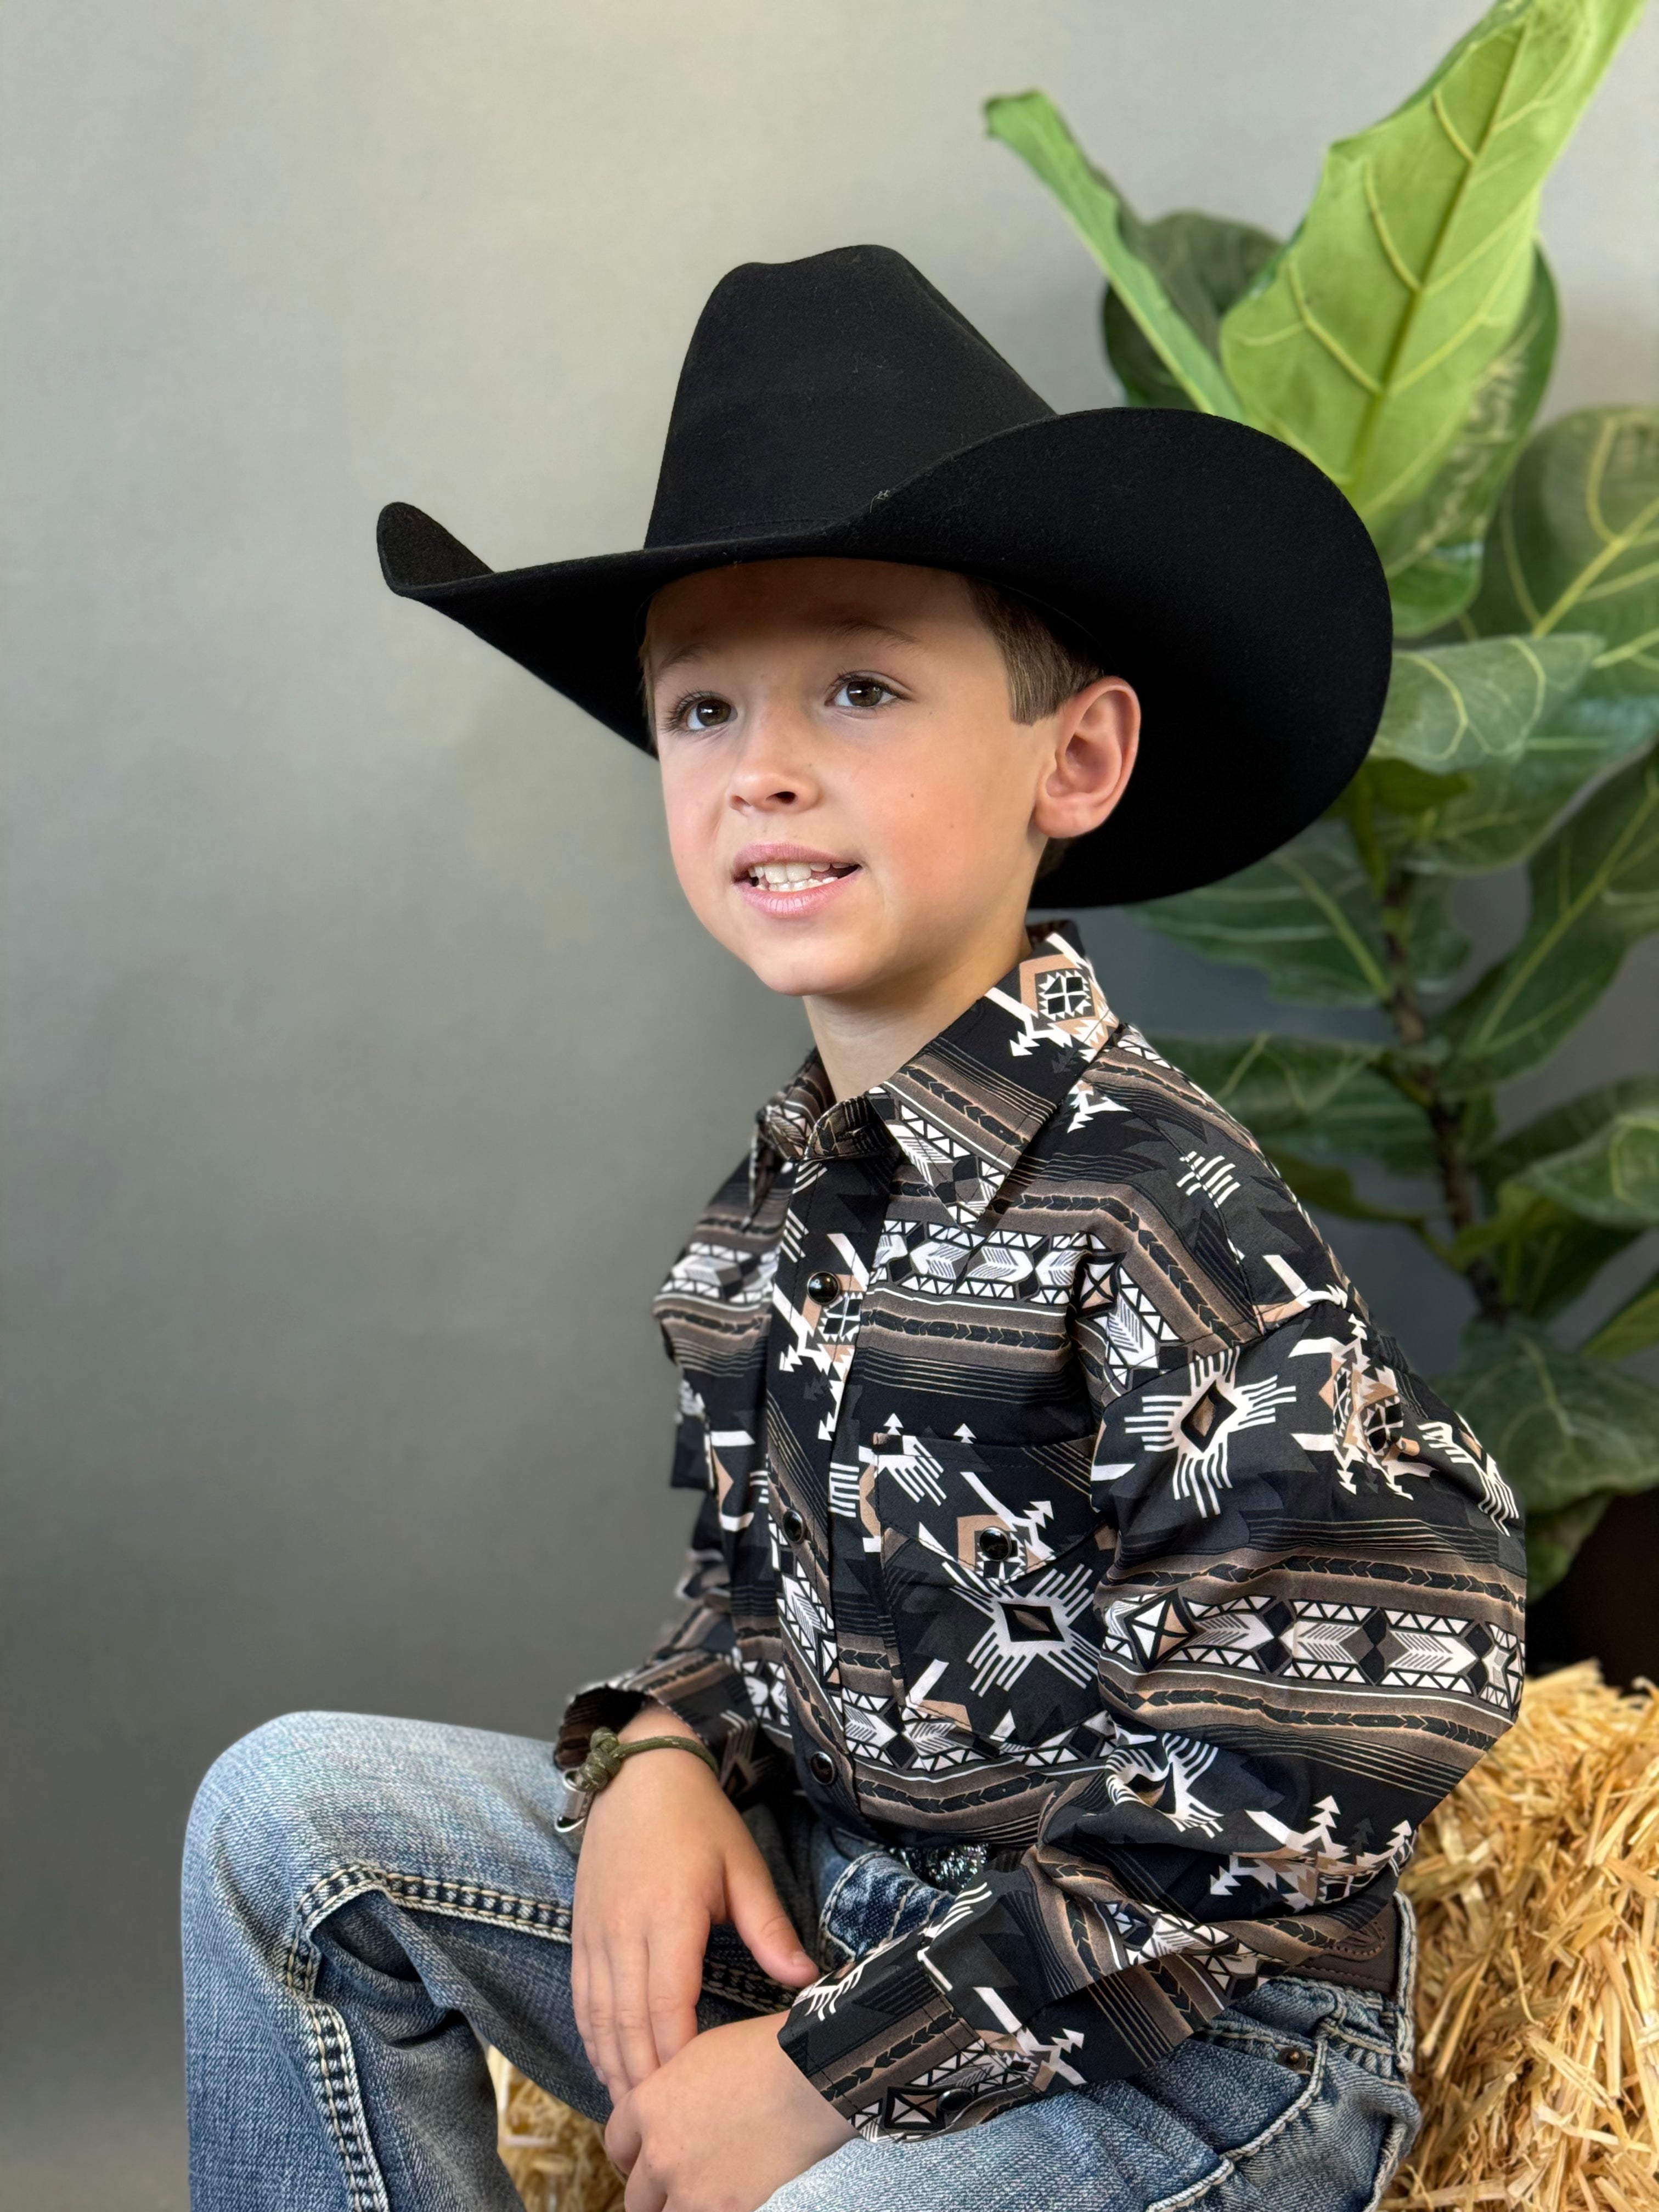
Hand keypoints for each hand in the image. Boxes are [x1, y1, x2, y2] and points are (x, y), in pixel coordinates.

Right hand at [571, 1703, 817, 2099]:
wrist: (641, 1771)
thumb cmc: (699, 1818)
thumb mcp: (743, 1866)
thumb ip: (769, 1929)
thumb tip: (804, 1980)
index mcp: (668, 1915)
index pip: (667, 2006)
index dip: (677, 2058)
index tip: (695, 2096)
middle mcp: (624, 1929)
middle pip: (627, 2024)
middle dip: (645, 2079)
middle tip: (664, 2122)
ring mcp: (596, 1931)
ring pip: (598, 2017)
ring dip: (615, 2066)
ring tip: (635, 2109)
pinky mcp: (581, 1929)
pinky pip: (582, 1997)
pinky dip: (593, 2037)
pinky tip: (609, 2064)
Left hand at [605, 2011, 854, 2211]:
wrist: (809, 2080)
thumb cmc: (761, 2055)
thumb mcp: (698, 2054)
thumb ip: (668, 2091)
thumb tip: (665, 2113)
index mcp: (648, 2107)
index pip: (616, 2143)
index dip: (630, 2153)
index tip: (642, 2158)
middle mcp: (660, 2155)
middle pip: (636, 2196)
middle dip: (652, 2192)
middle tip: (674, 2186)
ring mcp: (691, 2192)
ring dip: (679, 2208)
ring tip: (703, 2196)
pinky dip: (713, 2211)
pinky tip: (730, 2199)